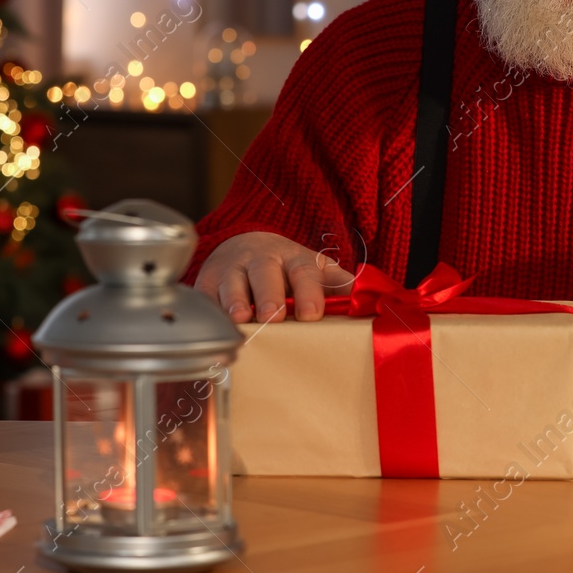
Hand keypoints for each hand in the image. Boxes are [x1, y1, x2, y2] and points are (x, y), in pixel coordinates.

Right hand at [193, 231, 354, 323]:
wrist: (247, 245)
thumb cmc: (288, 268)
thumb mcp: (317, 270)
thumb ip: (339, 285)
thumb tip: (367, 300)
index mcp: (295, 258)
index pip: (304, 272)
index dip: (308, 293)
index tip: (312, 314)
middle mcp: (261, 260)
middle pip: (265, 273)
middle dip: (269, 295)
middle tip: (274, 317)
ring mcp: (231, 269)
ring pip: (231, 282)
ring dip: (234, 301)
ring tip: (240, 319)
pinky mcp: (206, 282)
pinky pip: (204, 295)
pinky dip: (207, 310)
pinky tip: (210, 327)